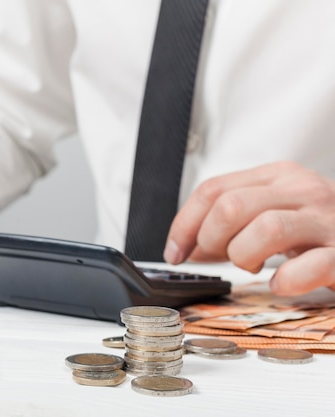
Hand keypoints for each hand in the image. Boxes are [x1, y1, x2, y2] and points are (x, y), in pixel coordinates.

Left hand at [164, 161, 334, 295]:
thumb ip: (231, 220)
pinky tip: (281, 284)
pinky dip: (286, 281)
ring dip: (244, 256)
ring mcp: (326, 221)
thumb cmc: (318, 227)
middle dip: (211, 241)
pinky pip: (310, 266)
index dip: (184, 224)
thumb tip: (185, 245)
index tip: (176, 251)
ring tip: (252, 267)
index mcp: (277, 177)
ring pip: (265, 229)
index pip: (213, 190)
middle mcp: (302, 191)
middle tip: (220, 259)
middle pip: (231, 207)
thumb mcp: (273, 209)